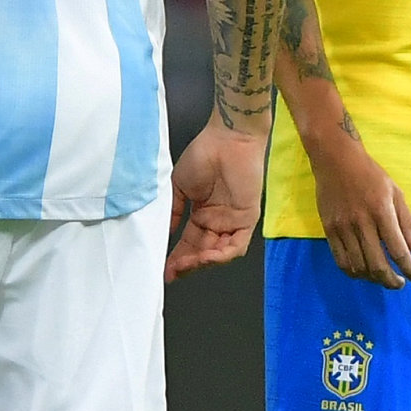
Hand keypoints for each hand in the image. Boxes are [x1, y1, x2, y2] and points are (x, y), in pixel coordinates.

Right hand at [164, 118, 266, 281]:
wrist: (226, 139)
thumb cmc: (203, 155)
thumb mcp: (178, 186)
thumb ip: (173, 211)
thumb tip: (165, 232)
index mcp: (202, 214)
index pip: (189, 243)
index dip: (176, 257)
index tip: (163, 268)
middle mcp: (218, 221)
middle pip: (202, 252)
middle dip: (186, 264)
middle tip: (171, 271)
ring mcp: (233, 221)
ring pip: (219, 253)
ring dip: (201, 262)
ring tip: (185, 265)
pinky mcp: (248, 218)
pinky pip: (236, 245)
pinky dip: (221, 255)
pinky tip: (205, 257)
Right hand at [302, 121, 410, 286]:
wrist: (335, 160)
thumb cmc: (370, 175)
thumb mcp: (396, 193)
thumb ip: (407, 223)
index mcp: (382, 212)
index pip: (397, 250)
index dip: (408, 268)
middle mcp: (361, 222)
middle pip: (377, 263)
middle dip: (391, 280)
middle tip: (399, 284)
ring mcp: (342, 227)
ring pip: (358, 265)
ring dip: (372, 278)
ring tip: (382, 279)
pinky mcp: (328, 229)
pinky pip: (340, 258)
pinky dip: (352, 271)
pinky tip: (361, 273)